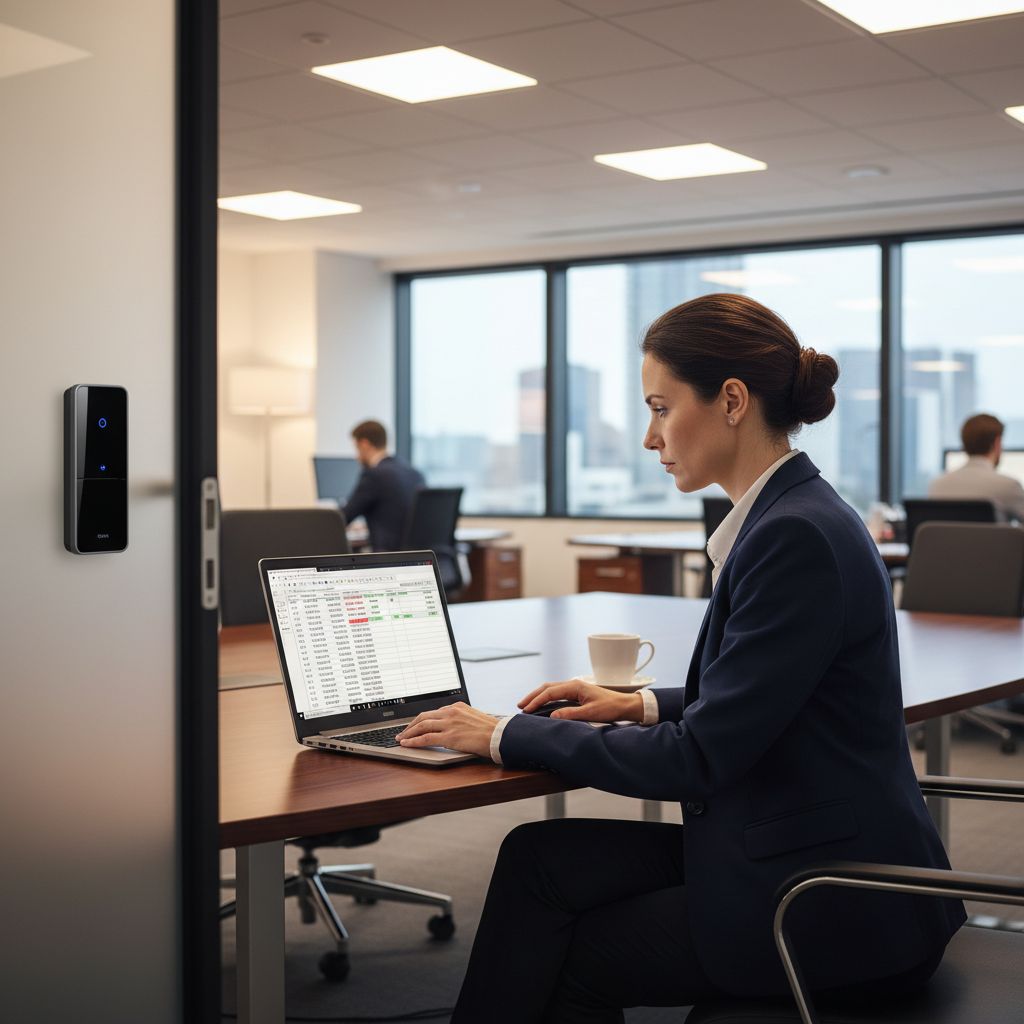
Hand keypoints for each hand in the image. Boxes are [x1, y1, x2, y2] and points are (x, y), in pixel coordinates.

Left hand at [397, 702, 497, 758]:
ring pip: (422, 726)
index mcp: (457, 706)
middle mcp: (451, 712)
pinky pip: (426, 738)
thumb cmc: (491, 730)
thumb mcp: (474, 718)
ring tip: (401, 739)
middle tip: (402, 732)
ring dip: (409, 733)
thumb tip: (452, 727)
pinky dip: (414, 741)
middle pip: (423, 717)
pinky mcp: (449, 737)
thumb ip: (461, 720)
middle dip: (410, 725)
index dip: (420, 720)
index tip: (414, 725)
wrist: (500, 736)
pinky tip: (407, 744)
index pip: (433, 712)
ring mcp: (449, 724)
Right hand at [518, 679, 643, 723]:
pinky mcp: (577, 694)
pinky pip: (557, 694)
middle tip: (520, 706)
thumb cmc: (610, 708)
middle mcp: (573, 684)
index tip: (526, 710)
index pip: (550, 692)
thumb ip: (571, 714)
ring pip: (551, 689)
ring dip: (538, 696)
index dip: (536, 701)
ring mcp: (575, 688)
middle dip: (533, 696)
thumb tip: (551, 716)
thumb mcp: (591, 713)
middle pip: (547, 687)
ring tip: (527, 705)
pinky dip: (546, 698)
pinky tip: (542, 705)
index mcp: (575, 686)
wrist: (625, 705)